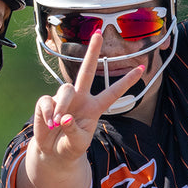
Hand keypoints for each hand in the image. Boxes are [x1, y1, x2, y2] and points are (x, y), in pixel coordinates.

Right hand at [31, 28, 145, 163]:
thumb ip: (74, 131)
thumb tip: (64, 117)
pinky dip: (49, 113)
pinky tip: (49, 124)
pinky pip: (48, 101)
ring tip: (56, 124)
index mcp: (94, 107)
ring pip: (66, 90)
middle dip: (92, 52)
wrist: (53, 153)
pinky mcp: (47, 102)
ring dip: (62, 106)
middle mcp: (81, 98)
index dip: (127, 81)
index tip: (141, 68)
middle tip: (98, 33)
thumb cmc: (70, 147)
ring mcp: (64, 98)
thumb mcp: (78, 144)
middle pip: (87, 71)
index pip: (113, 92)